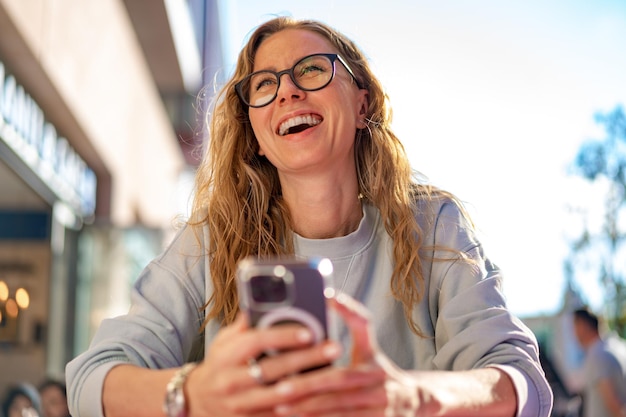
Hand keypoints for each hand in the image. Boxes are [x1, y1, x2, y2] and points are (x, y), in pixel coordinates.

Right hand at [184, 312, 341, 415]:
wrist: (199, 400)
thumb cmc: (220, 363)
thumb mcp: (224, 340)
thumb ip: (246, 324)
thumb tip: (264, 298)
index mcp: (226, 356)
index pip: (256, 342)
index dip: (284, 336)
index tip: (309, 331)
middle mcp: (231, 381)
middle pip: (273, 369)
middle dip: (306, 358)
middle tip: (333, 347)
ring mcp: (240, 405)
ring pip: (280, 396)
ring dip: (309, 384)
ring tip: (334, 372)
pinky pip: (279, 416)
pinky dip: (301, 406)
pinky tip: (321, 396)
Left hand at [267, 290, 419, 416]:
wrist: (416, 402)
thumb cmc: (380, 370)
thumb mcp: (369, 347)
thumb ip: (351, 321)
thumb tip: (328, 295)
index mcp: (373, 357)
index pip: (359, 332)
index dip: (343, 320)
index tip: (314, 320)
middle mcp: (379, 380)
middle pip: (341, 380)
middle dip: (308, 384)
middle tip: (280, 387)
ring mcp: (381, 405)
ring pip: (341, 408)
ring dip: (310, 409)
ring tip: (282, 408)